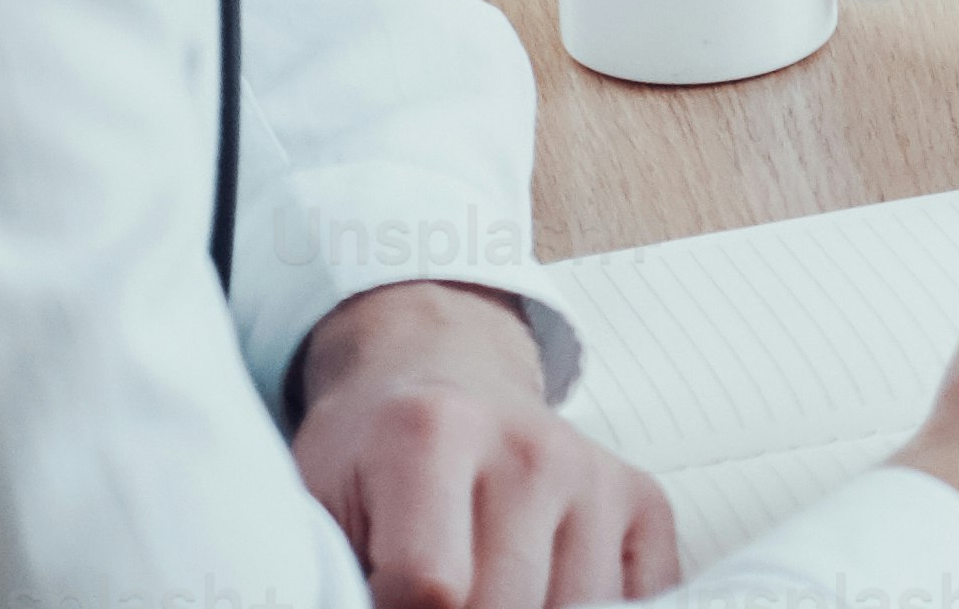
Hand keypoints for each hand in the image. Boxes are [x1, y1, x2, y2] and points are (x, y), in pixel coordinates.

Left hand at [289, 282, 677, 608]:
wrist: (445, 373)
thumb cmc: (369, 452)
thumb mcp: (315, 501)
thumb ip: (334, 571)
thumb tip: (356, 608)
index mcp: (434, 433)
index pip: (429, 587)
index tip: (377, 598)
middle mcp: (532, 449)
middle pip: (503, 607)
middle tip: (425, 595)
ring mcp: (596, 475)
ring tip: (477, 590)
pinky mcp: (641, 499)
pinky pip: (642, 600)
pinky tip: (542, 593)